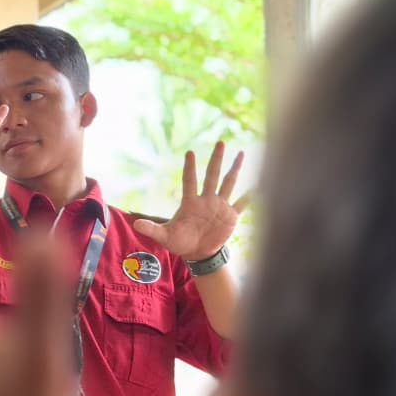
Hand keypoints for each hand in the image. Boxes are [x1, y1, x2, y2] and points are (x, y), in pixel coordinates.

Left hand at [134, 141, 249, 261]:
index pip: (190, 181)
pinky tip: (259, 186)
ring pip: (229, 183)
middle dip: (216, 159)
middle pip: (212, 175)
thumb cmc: (180, 243)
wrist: (198, 254)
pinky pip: (242, 204)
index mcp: (191, 203)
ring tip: (241, 153)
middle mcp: (207, 200)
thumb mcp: (165, 236)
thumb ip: (152, 229)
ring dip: (235, 169)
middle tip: (220, 142)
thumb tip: (135, 224)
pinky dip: (250, 196)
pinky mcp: (231, 217)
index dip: (189, 168)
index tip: (189, 152)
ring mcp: (220, 207)